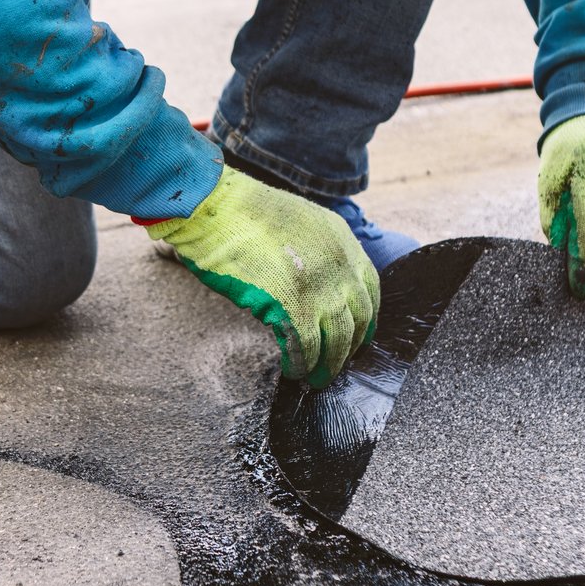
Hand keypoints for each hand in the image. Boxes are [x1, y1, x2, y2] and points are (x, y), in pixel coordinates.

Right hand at [145, 166, 379, 387]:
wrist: (214, 208)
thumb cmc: (240, 213)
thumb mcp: (296, 221)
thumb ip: (314, 249)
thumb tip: (311, 282)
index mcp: (342, 239)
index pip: (370, 288)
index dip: (366, 318)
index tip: (359, 336)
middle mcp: (339, 263)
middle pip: (358, 319)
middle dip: (349, 348)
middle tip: (336, 365)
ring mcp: (319, 286)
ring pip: (337, 340)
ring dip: (328, 365)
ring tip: (316, 377)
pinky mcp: (292, 306)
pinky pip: (306, 347)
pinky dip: (301, 364)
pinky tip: (293, 369)